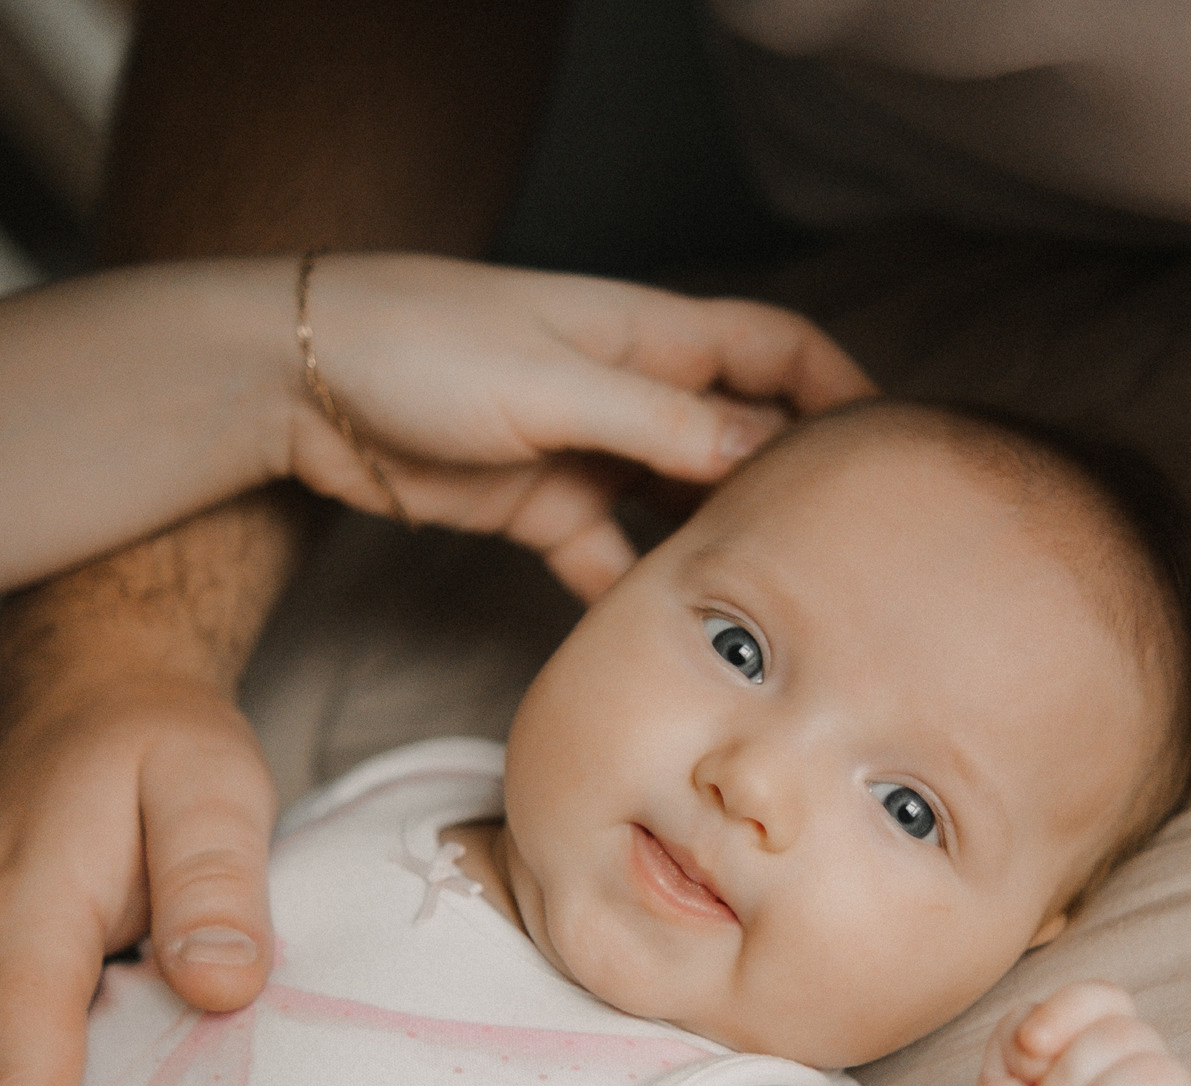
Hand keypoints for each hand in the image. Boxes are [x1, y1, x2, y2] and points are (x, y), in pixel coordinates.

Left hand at [287, 254, 874, 597]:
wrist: (295, 381)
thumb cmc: (420, 345)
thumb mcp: (555, 385)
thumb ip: (665, 426)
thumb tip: (771, 456)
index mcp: (649, 334)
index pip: (779, 351)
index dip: (842, 393)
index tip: (894, 456)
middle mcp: (632, 393)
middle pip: (741, 441)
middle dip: (792, 492)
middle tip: (849, 565)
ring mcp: (588, 454)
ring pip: (682, 511)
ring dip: (720, 556)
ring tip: (777, 620)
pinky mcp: (542, 509)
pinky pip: (613, 560)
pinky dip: (641, 597)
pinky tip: (672, 646)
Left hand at [968, 981, 1190, 1085]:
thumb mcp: (998, 1079)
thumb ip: (1014, 1034)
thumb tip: (1042, 1040)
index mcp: (1108, 1040)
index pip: (1108, 996)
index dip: (1064, 1014)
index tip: (1026, 1055)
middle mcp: (1152, 1067)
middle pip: (1125, 1035)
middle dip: (1064, 1082)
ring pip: (1154, 1076)